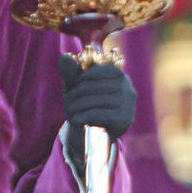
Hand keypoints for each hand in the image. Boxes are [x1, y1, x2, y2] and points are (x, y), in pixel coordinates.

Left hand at [60, 56, 137, 173]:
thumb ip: (71, 72)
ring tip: (69, 111)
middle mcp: (128, 88)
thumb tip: (63, 56)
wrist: (94, 135)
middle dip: (78, 93)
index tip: (73, 87)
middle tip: (67, 102)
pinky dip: (84, 115)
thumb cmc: (86, 106)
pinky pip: (99, 113)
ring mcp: (128, 104)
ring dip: (78, 106)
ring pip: (96, 100)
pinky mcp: (124, 119)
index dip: (83, 78)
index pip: (99, 71)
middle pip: (97, 86)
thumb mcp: (77, 88)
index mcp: (120, 76)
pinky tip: (75, 119)